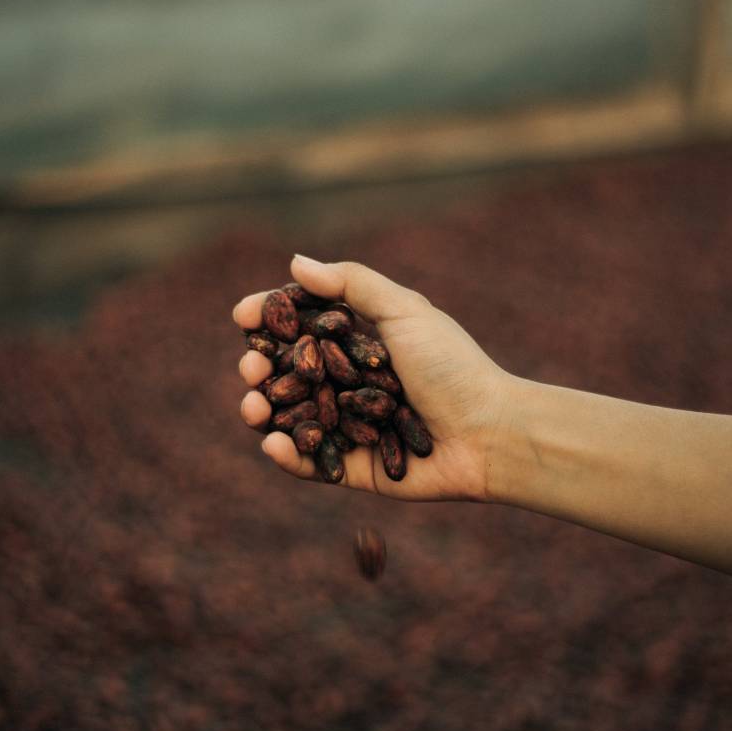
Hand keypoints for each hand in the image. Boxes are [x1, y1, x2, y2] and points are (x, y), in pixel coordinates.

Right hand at [233, 255, 512, 501]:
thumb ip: (352, 284)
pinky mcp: (354, 468)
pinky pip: (311, 463)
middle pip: (288, 373)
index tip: (241, 315)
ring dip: (262, 410)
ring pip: (291, 418)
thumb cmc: (453, 367)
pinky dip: (287, 455)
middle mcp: (349, 383)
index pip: (301, 326)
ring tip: (253, 405)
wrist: (490, 433)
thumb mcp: (404, 312)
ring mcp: (349, 426)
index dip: (268, 320)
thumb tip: (295, 262)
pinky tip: (272, 443)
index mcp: (359, 342)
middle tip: (251, 369)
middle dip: (258, 368)